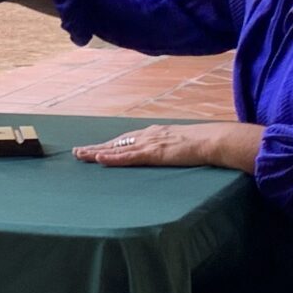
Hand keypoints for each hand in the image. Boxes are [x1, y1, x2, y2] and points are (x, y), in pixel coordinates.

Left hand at [73, 122, 264, 172]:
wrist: (213, 140)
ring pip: (117, 148)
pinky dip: (113, 158)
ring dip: (98, 152)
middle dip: (97, 147)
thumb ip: (173, 148)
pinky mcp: (153, 153)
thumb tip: (172, 153)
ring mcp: (149, 143)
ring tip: (81, 155)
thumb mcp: (183, 144)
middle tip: (79, 152)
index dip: (110, 144)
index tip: (96, 148)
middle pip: (117, 142)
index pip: (127, 139)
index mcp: (155, 133)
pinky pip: (128, 156)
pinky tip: (99, 158)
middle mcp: (148, 135)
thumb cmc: (203, 143)